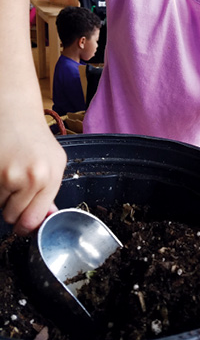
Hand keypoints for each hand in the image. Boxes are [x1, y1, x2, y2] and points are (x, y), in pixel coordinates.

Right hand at [0, 116, 65, 234]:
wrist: (14, 113)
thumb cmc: (36, 139)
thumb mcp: (54, 162)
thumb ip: (49, 193)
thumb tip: (45, 219)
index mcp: (49, 177)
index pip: (33, 219)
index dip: (26, 226)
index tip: (22, 225)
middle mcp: (30, 177)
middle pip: (12, 216)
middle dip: (12, 207)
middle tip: (16, 187)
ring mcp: (6, 174)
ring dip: (1, 195)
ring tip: (8, 172)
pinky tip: (0, 169)